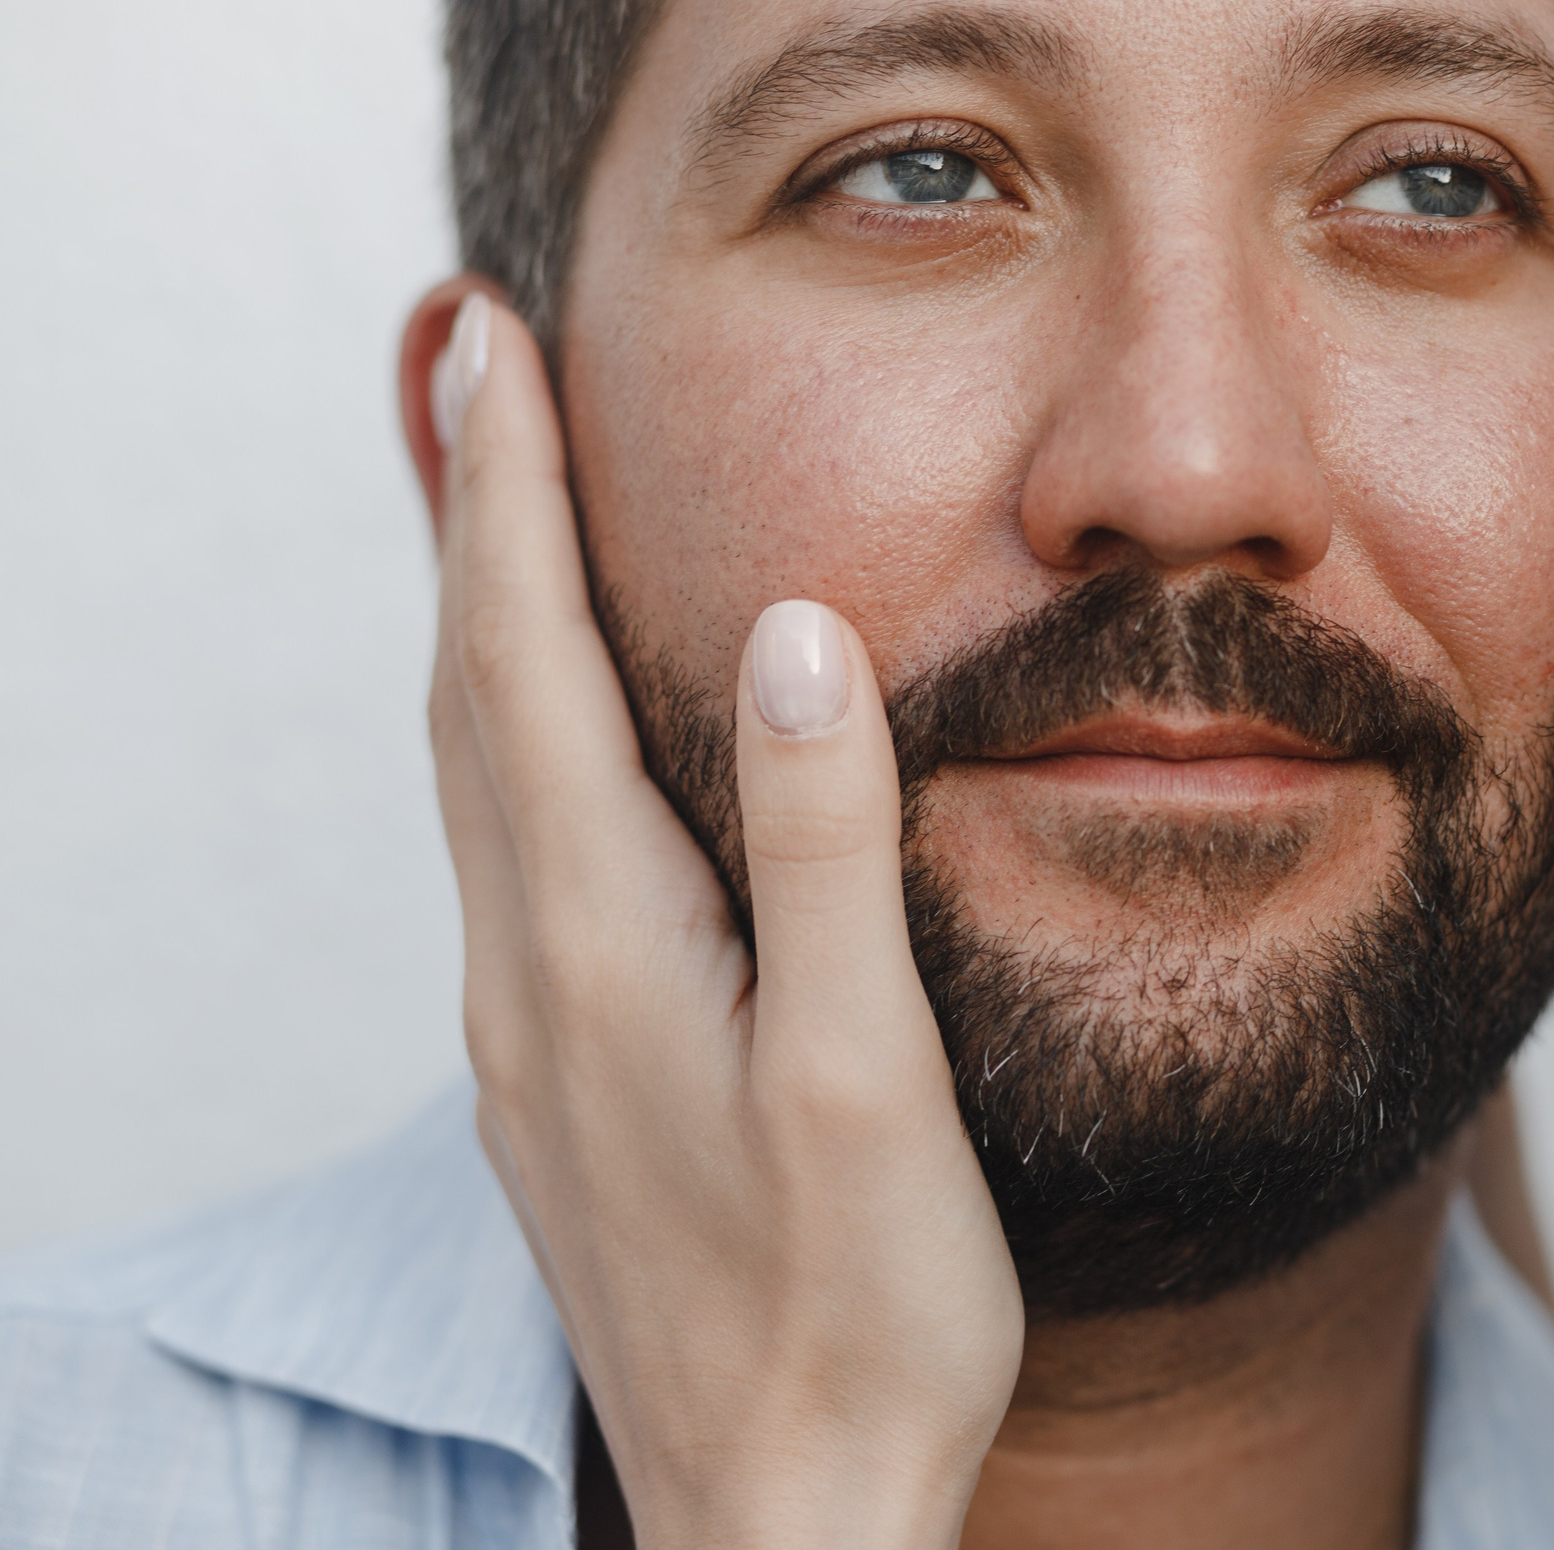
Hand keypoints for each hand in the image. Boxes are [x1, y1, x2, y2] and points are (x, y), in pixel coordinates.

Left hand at [421, 290, 1021, 1548]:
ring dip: (477, 618)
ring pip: (475, 774)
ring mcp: (530, 1037)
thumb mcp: (868, 1082)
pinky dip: (511, 730)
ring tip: (493, 500)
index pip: (524, 665)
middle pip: (469, 697)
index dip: (504, 493)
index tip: (491, 339)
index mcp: (601, 946)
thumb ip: (832, 854)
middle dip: (467, 514)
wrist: (779, 1517)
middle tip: (471, 362)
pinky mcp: (561, 1083)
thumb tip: (804, 634)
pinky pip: (507, 851)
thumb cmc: (857, 1315)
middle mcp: (530, 975)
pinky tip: (550, 728)